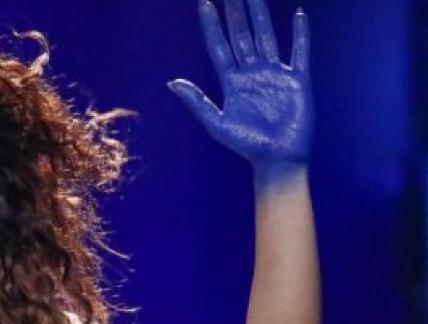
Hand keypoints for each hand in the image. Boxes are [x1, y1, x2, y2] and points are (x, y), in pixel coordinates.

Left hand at [167, 0, 312, 172]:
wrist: (277, 159)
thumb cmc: (246, 145)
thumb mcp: (216, 123)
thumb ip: (196, 101)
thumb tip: (171, 82)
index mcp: (231, 81)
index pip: (219, 46)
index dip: (211, 25)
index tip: (204, 3)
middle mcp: (252, 73)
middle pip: (242, 35)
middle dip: (236, 12)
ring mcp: (275, 73)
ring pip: (266, 36)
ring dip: (260, 15)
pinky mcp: (297, 79)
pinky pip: (299, 51)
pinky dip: (300, 34)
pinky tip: (297, 14)